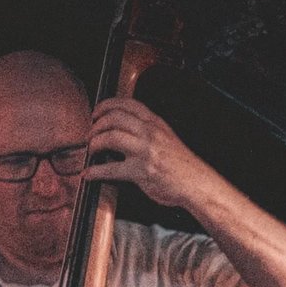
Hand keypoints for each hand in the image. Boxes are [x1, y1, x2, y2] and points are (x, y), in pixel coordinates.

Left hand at [82, 97, 214, 208]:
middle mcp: (150, 133)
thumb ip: (147, 131)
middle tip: (90, 135)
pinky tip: (88, 174)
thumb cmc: (182, 165)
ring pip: (111, 137)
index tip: (96, 113)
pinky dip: (95, 172)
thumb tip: (123, 130)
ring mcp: (146, 151)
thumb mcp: (167, 138)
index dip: (107, 105)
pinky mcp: (141, 171)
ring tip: (91, 150)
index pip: (127, 104)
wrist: (197, 183)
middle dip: (96, 126)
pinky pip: (111, 169)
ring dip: (94, 143)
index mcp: (156, 123)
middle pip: (114, 118)